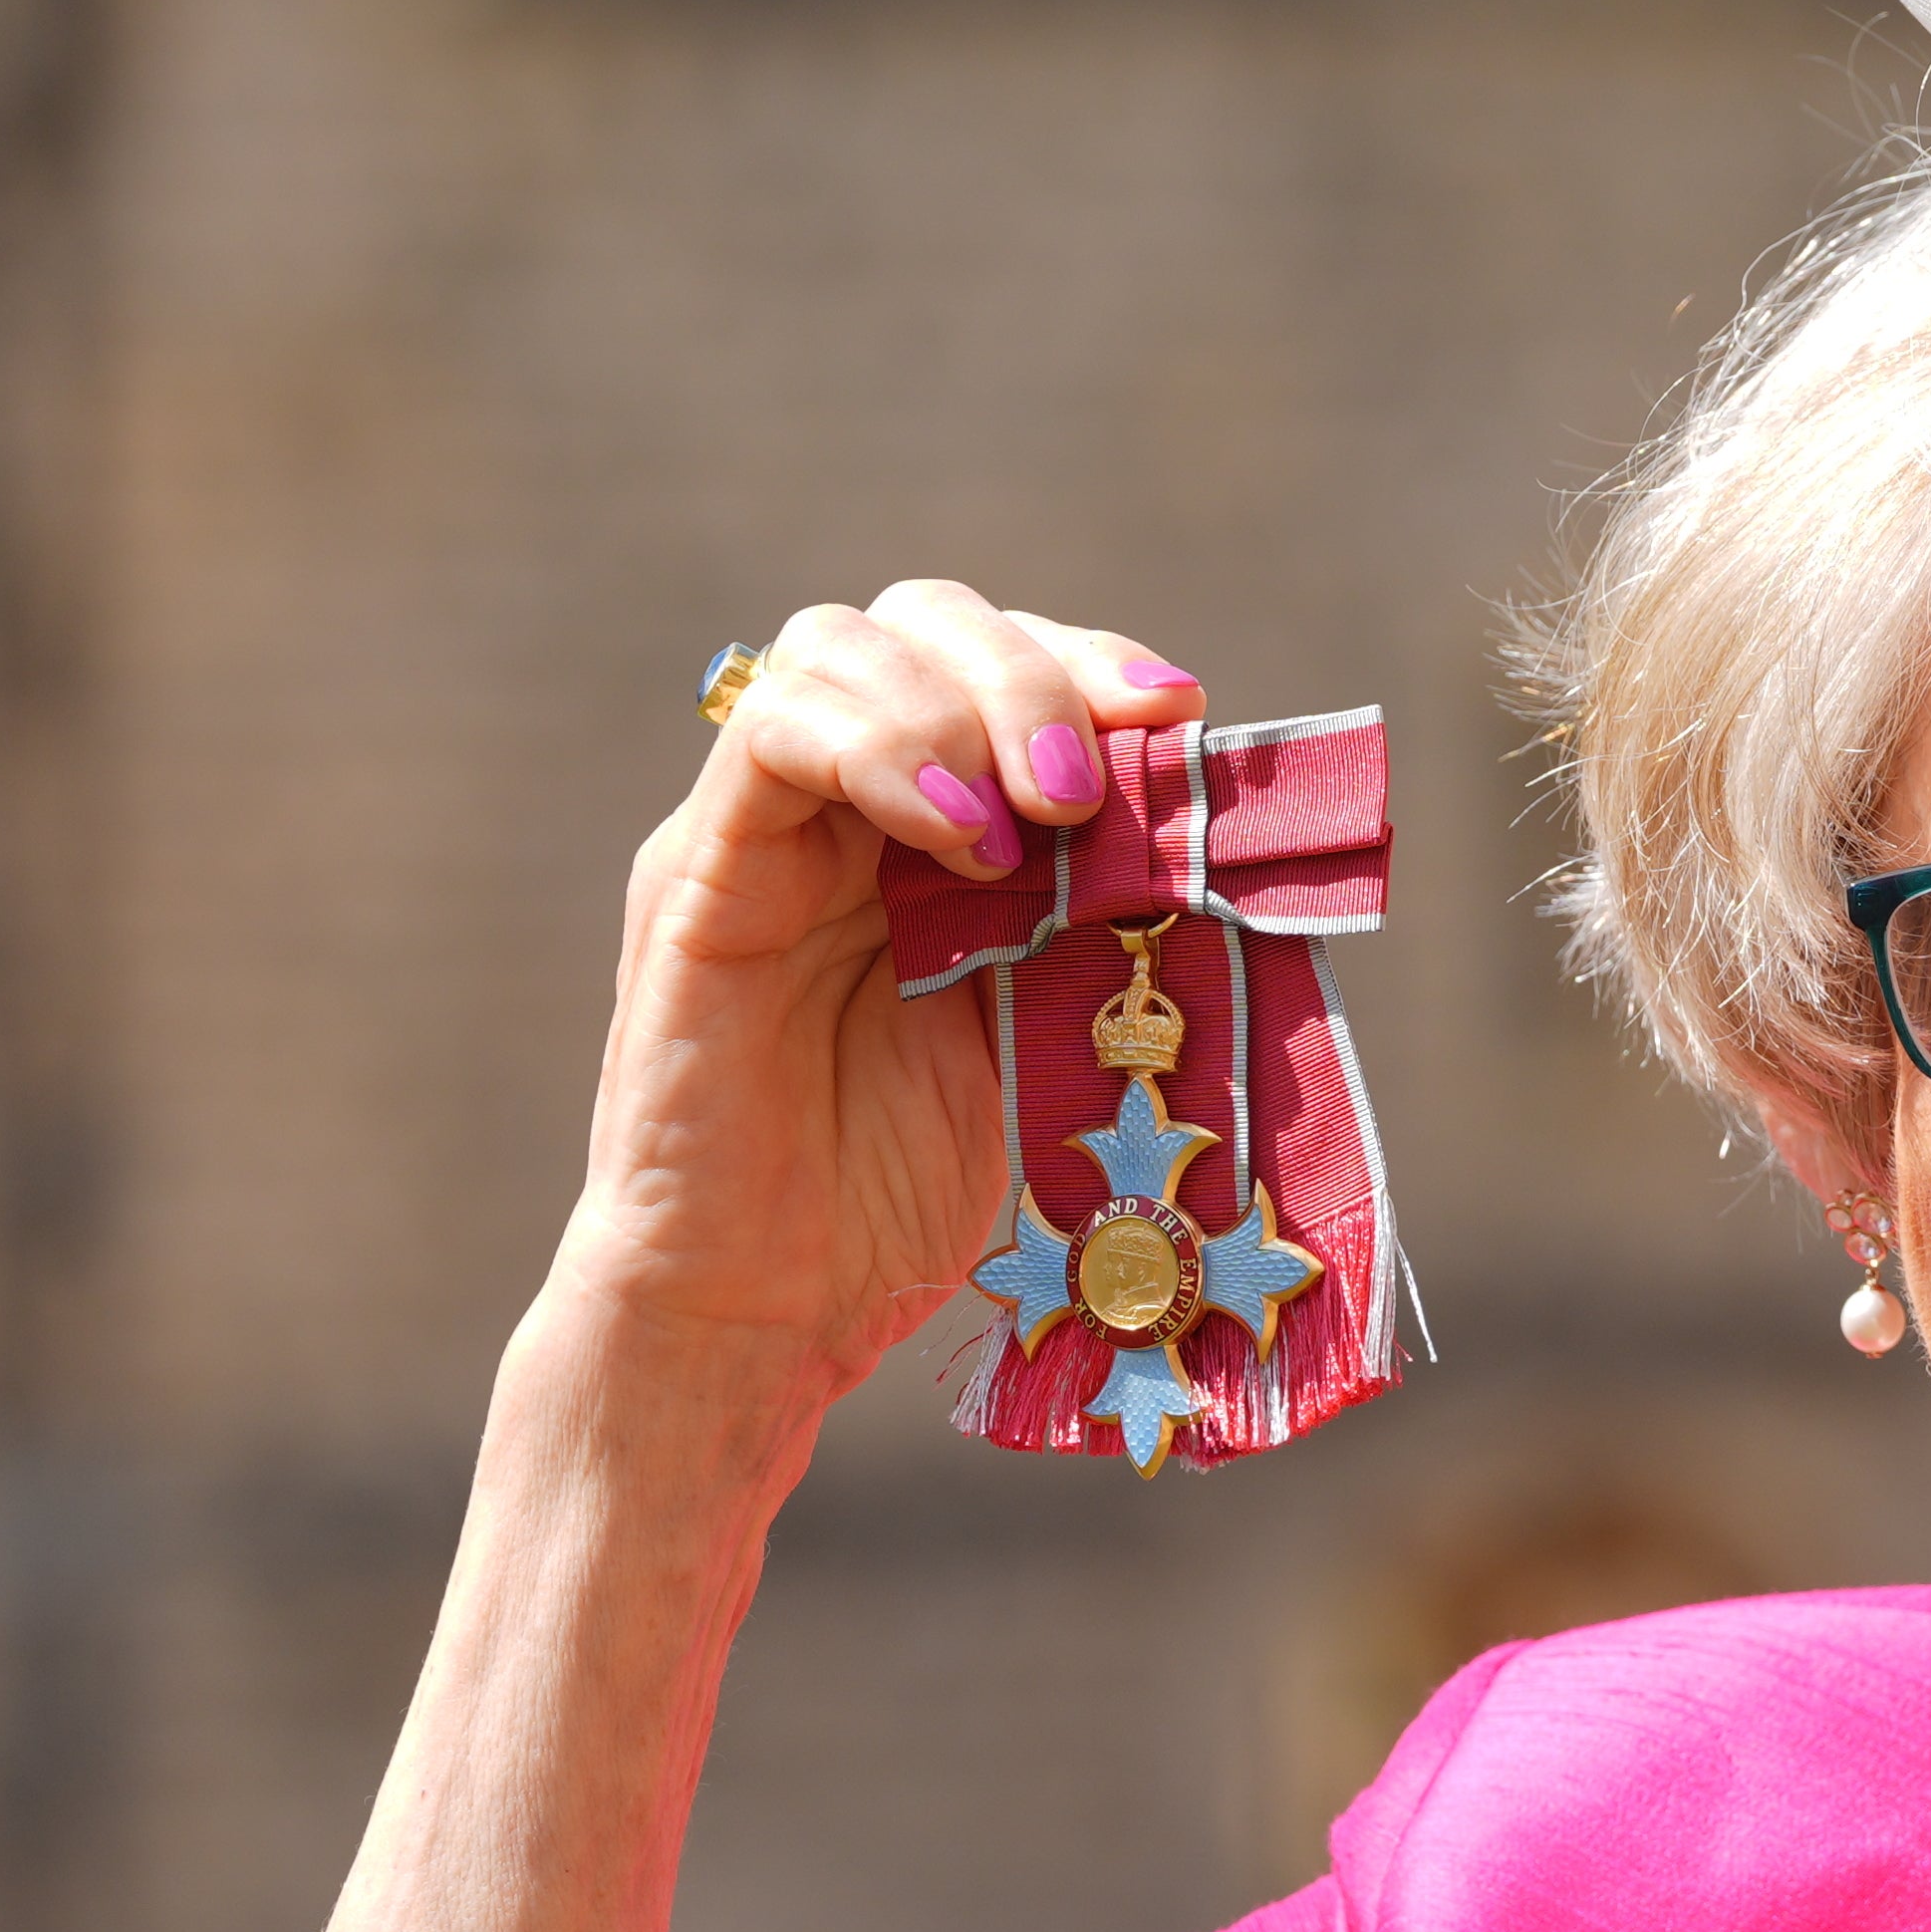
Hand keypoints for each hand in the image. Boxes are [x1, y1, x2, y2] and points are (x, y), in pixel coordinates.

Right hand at [539, 582, 1204, 1454]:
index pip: (1002, 663)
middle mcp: (837, 803)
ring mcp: (759, 829)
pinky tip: (960, 838)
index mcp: (929, 825)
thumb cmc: (908, 1192)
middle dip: (1035, 672)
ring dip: (967, 708)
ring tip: (1040, 820)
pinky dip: (880, 754)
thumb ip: (1114, 919)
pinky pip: (772, 738)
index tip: (1177, 715)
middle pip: (923, 619)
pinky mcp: (695, 874)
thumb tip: (1235, 833)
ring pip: (842, 648)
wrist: (769, 1311)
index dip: (1090, 663)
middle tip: (1099, 784)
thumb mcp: (1053, 1028)